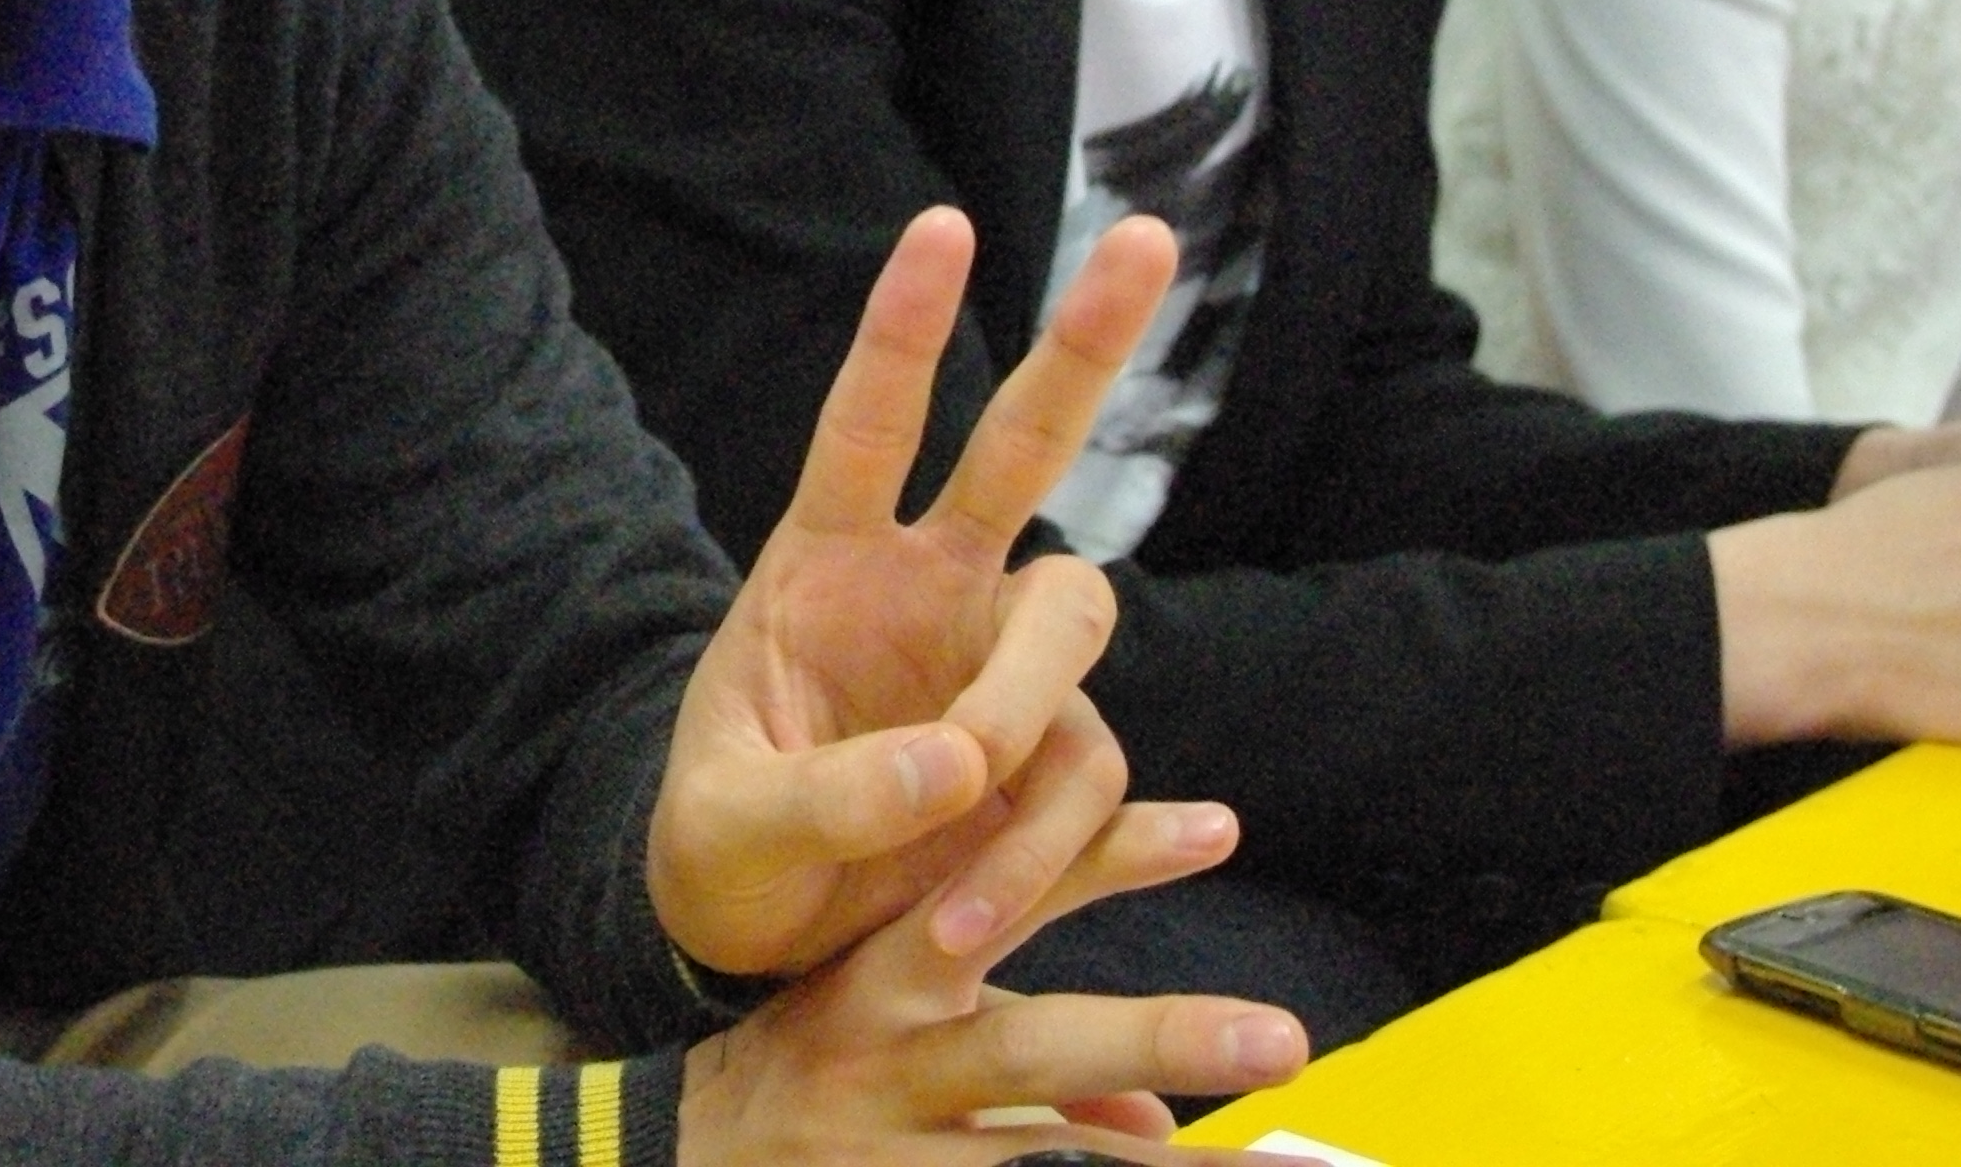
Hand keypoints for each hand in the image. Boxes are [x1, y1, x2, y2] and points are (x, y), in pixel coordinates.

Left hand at [650, 207, 1180, 980]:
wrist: (761, 947)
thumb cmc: (723, 854)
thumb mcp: (730, 833)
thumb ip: (827, 798)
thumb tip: (958, 765)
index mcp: (824, 567)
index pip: (868, 426)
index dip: (907, 327)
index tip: (945, 223)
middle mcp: (931, 590)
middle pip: (1029, 448)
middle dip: (1086, 343)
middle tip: (1150, 236)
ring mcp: (1001, 668)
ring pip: (1073, 649)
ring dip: (1025, 766)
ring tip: (942, 916)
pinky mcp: (1052, 760)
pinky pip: (1095, 791)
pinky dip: (1054, 865)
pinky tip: (1087, 885)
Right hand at [677, 796, 1304, 1164]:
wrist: (675, 1154)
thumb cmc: (807, 1074)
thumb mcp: (890, 1018)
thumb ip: (1019, 1038)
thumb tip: (1153, 1124)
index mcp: (886, 973)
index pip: (1010, 895)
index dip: (1111, 858)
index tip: (1217, 825)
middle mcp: (889, 1058)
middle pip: (1034, 1044)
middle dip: (1162, 1036)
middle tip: (1285, 1037)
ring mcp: (888, 1155)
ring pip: (1038, 1162)